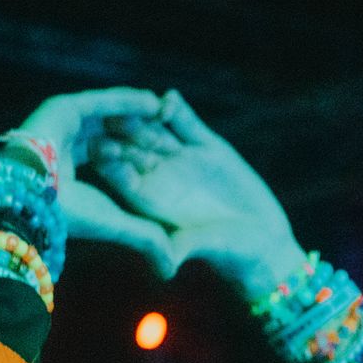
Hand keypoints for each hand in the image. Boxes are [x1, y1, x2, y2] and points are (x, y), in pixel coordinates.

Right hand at [14, 89, 177, 276]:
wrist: (32, 194)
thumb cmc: (70, 214)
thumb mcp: (116, 226)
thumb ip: (146, 240)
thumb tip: (172, 270)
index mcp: (68, 176)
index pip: (111, 163)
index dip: (140, 161)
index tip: (170, 162)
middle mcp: (63, 149)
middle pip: (112, 138)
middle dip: (143, 140)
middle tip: (172, 144)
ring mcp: (61, 127)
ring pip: (108, 117)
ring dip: (138, 118)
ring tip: (167, 117)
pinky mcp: (61, 108)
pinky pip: (102, 101)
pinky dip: (128, 100)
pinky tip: (153, 103)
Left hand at [83, 91, 306, 299]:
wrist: (263, 242)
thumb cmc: (231, 253)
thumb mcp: (207, 246)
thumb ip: (186, 246)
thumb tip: (167, 263)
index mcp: (148, 201)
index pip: (120, 176)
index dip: (109, 161)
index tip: (99, 147)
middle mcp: (159, 177)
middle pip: (133, 147)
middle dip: (122, 131)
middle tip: (110, 115)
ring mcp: (181, 159)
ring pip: (157, 130)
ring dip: (148, 115)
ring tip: (141, 102)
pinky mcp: (207, 146)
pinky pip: (186, 123)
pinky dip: (178, 110)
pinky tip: (169, 98)